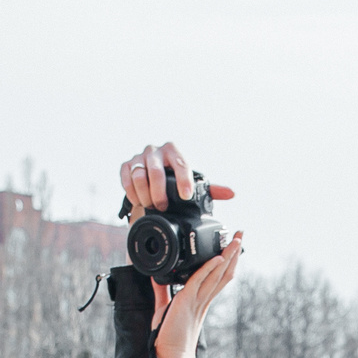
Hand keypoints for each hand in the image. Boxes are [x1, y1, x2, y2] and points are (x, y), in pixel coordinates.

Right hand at [118, 141, 235, 216]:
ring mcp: (139, 157)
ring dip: (144, 195)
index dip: (183, 181)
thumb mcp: (193, 183)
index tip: (185, 196)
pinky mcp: (126, 165)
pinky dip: (131, 192)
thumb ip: (211, 189)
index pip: (181, 164)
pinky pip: (126, 178)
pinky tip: (138, 201)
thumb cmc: (176, 179)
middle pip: (156, 172)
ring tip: (151, 206)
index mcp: (174, 151)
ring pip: (139, 176)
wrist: (152, 175)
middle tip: (163, 207)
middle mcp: (156, 150)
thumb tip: (231, 193)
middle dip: (159, 193)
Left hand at [151, 234, 244, 357]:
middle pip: (224, 272)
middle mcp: (203, 300)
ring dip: (228, 255)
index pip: (217, 278)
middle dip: (233, 253)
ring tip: (237, 239)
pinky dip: (210, 268)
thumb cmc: (167, 338)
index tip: (231, 249)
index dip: (226, 262)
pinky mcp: (188, 301)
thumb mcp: (163, 308)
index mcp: (201, 302)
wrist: (171, 356)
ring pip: (218, 274)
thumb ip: (162, 291)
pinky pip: (201, 281)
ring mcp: (198, 300)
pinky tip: (218, 257)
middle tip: (241, 236)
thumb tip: (156, 277)